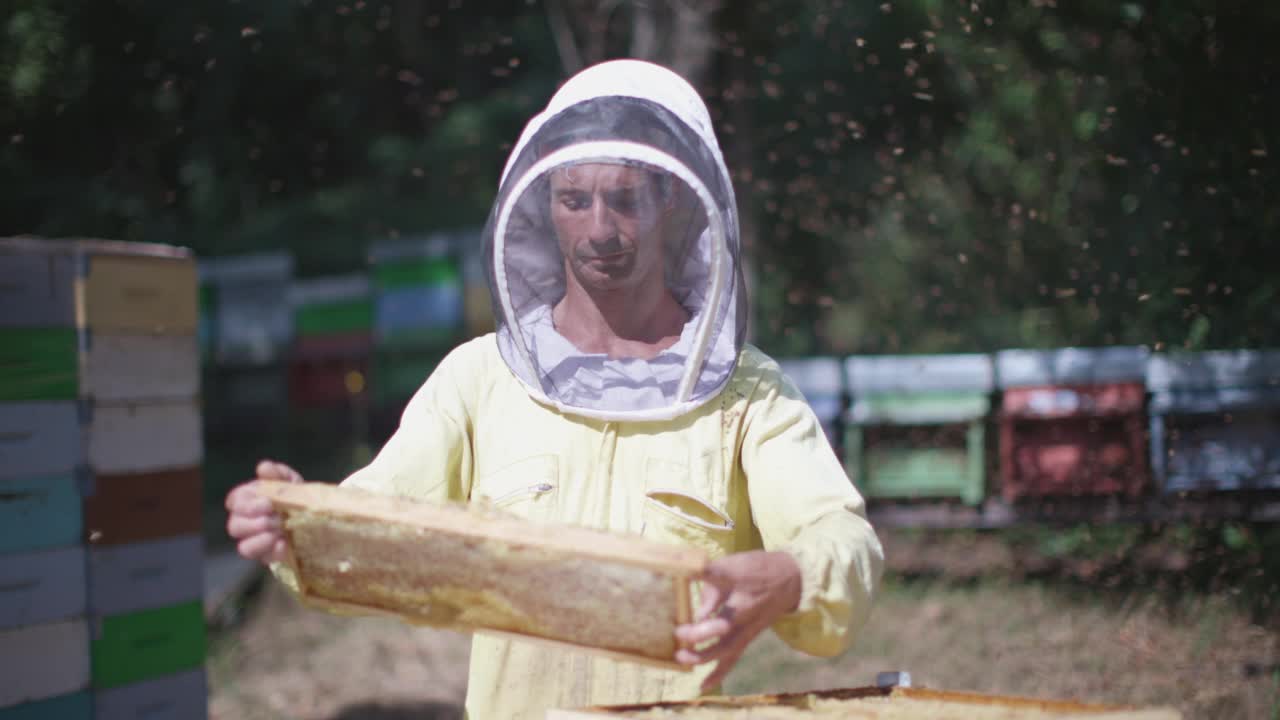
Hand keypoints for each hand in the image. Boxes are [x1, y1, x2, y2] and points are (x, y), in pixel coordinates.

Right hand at [224, 460, 303, 564]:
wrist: (318, 517)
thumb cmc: (296, 496)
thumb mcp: (290, 481)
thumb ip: (277, 473)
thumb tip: (263, 467)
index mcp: (248, 501)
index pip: (233, 502)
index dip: (245, 504)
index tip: (267, 502)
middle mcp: (246, 523)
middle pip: (234, 526)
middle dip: (254, 522)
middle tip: (276, 517)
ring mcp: (256, 542)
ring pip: (243, 547)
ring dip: (261, 538)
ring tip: (279, 529)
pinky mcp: (269, 556)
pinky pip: (263, 558)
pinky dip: (273, 551)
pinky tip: (285, 542)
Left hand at [674, 550, 802, 688]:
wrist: (790, 580)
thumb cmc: (754, 569)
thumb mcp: (732, 563)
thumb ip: (708, 579)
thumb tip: (690, 601)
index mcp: (736, 579)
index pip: (717, 575)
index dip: (700, 574)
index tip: (686, 576)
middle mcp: (743, 606)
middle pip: (723, 624)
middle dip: (700, 631)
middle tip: (679, 630)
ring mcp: (746, 626)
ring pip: (725, 646)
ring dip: (702, 654)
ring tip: (682, 656)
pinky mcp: (747, 638)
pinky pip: (732, 658)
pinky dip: (717, 673)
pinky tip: (702, 685)